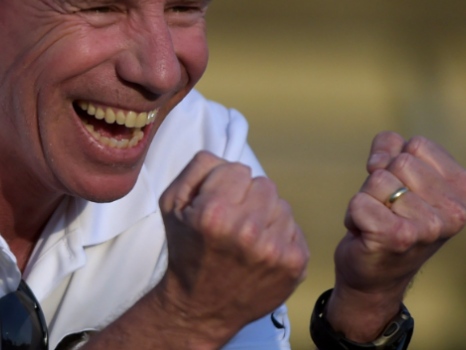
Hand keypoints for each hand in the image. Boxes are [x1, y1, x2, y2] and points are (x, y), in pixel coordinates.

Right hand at [153, 151, 308, 345]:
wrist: (200, 306)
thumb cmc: (186, 251)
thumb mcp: (171, 205)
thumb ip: (197, 168)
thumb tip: (228, 158)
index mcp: (215, 212)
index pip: (238, 169)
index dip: (224, 184)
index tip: (216, 203)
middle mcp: (248, 230)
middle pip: (264, 184)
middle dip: (248, 198)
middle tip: (233, 221)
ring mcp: (275, 250)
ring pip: (282, 206)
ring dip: (266, 217)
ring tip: (247, 238)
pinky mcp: (294, 264)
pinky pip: (295, 229)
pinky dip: (280, 237)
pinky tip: (261, 252)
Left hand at [328, 132, 465, 340]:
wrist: (376, 277)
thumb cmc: (389, 218)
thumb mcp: (400, 174)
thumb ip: (392, 147)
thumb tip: (379, 162)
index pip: (416, 144)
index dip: (394, 161)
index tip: (402, 192)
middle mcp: (457, 211)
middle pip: (397, 161)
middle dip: (380, 181)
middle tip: (387, 210)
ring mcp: (430, 227)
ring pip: (377, 179)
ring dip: (367, 199)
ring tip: (378, 222)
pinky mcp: (399, 238)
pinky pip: (359, 202)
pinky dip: (354, 215)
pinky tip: (366, 235)